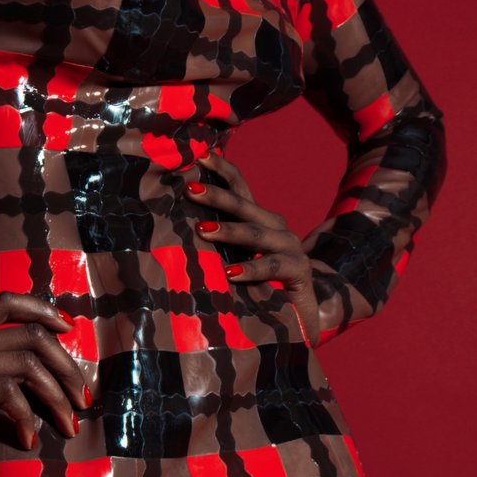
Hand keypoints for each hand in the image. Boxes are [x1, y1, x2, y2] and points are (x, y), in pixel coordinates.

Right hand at [0, 292, 92, 447]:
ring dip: (59, 395)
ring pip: (33, 363)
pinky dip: (28, 419)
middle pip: (36, 336)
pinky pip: (11, 397)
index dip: (44, 310)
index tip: (66, 327)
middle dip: (68, 366)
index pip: (6, 302)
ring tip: (68, 425)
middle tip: (81, 398)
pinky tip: (28, 442)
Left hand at [190, 152, 322, 344]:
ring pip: (257, 233)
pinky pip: (273, 267)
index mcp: (260, 222)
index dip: (222, 170)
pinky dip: (252, 269)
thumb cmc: (260, 290)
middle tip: (189, 190)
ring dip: (230, 231)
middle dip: (216, 196)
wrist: (302, 320)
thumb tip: (173, 232)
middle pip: (245, 205)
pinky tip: (231, 274)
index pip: (240, 188)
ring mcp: (290, 248)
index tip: (198, 155)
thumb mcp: (235, 263)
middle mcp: (277, 229)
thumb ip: (216, 248)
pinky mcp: (300, 272)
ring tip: (202, 231)